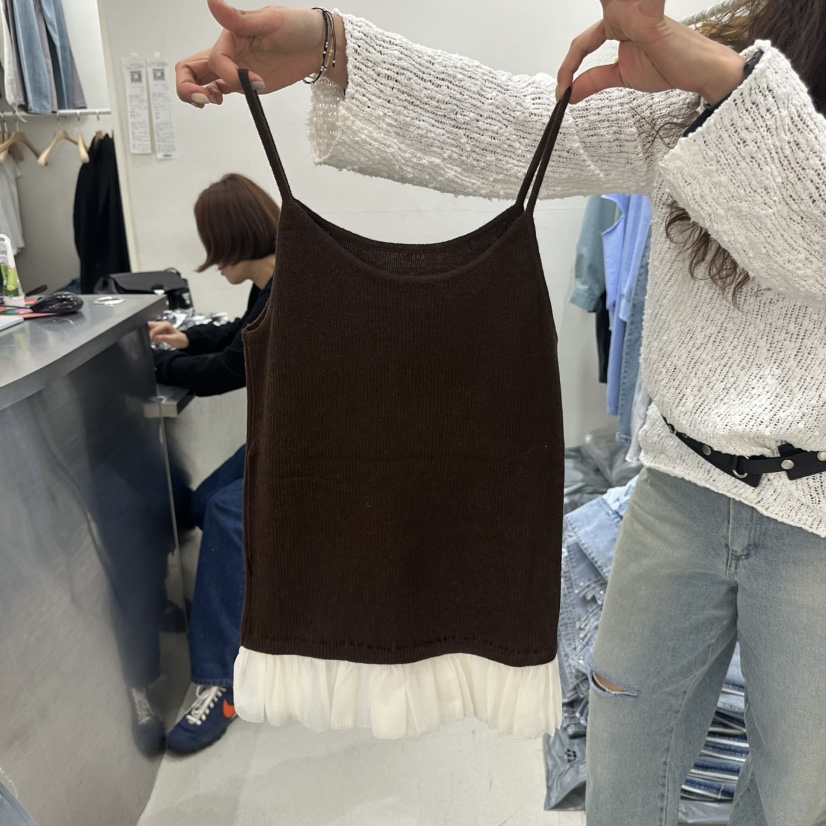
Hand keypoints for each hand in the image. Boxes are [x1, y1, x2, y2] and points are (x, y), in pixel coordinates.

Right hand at [148, 321, 188, 349]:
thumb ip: (164, 337)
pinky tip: (149, 340)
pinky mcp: (159, 332)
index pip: (155, 328)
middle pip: (150, 325)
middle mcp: (162, 325)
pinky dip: (149, 336)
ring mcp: (160, 328)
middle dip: (146, 331)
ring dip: (147, 333)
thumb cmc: (180, 340)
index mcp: (166, 325)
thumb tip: (155, 337)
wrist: (184, 342)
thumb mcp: (173, 339)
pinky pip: (152, 332)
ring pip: (150, 328)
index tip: (148, 339)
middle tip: (144, 338)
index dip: (151, 334)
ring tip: (145, 339)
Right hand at [175, 0, 347, 106]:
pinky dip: (213, 97)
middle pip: (191, 68)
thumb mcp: (270, 20)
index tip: (257, 81)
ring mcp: (235, 69)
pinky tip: (218, 100)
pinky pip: (220, 89)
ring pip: (202, 80)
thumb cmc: (296, 26)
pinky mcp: (245, 83)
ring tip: (210, 101)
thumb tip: (212, 1)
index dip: (230, 75)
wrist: (316, 45)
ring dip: (198, 93)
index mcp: (229, 36)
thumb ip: (238, 19)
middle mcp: (228, 53)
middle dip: (188, 85)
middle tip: (202, 100)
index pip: (215, 60)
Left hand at [557, 0, 745, 104]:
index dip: (569, 66)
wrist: (699, 72)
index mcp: (618, 25)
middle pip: (599, 6)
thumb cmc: (669, 64)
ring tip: (621, 37)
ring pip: (609, 2)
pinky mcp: (649, 19)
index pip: (582, 43)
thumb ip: (594, 81)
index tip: (562, 90)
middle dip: (581, 42)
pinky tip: (635, 8)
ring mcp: (637, 12)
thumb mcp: (622, 76)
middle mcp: (625, 14)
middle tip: (582, 50)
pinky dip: (638, 6)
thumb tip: (568, 95)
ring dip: (607, 4)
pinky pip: (640, 4)